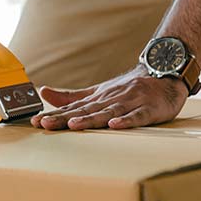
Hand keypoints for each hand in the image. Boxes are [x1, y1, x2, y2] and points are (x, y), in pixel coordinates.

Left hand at [31, 65, 188, 130]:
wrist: (164, 76)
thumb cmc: (128, 88)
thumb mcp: (97, 92)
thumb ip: (71, 96)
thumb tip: (43, 92)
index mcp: (98, 98)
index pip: (73, 108)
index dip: (54, 114)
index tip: (36, 121)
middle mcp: (110, 99)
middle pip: (85, 110)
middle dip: (65, 118)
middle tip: (46, 124)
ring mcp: (130, 103)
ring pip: (107, 112)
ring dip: (90, 119)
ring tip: (74, 124)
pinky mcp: (148, 110)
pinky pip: (137, 116)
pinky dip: (126, 120)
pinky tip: (114, 124)